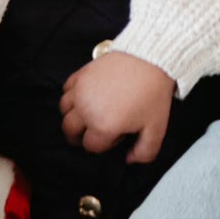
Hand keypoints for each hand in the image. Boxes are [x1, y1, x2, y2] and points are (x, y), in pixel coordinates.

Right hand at [60, 50, 175, 163]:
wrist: (150, 59)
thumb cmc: (152, 93)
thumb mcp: (156, 129)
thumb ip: (145, 152)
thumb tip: (129, 159)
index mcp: (103, 126)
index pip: (91, 146)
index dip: (104, 145)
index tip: (117, 135)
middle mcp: (87, 110)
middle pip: (70, 131)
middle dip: (79, 136)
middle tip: (91, 133)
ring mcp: (81, 91)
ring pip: (64, 110)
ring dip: (72, 116)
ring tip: (85, 116)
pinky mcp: (80, 74)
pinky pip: (66, 89)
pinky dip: (71, 96)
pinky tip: (84, 97)